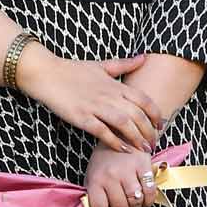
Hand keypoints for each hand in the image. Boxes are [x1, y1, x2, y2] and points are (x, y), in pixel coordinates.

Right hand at [18, 48, 164, 152]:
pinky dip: (114, 141)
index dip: (155, 114)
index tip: (161, 124)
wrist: (45, 73)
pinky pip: (102, 132)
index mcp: (114, 84)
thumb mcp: (100, 65)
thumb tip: (143, 57)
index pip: (144, 100)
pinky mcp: (81, 117)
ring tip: (143, 148)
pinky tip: (122, 149)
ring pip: (123, 124)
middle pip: (137, 115)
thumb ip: (123, 64)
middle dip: (149, 131)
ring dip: (136, 138)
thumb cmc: (71, 70)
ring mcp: (94, 107)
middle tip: (154, 142)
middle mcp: (108, 96)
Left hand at [84, 146, 160, 206]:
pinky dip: (149, 200)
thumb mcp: (93, 173)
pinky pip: (150, 192)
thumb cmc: (106, 158)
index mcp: (95, 179)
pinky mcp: (143, 167)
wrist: (120, 133)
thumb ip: (96, 192)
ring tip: (135, 202)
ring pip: (135, 201)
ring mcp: (127, 171)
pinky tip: (145, 198)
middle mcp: (110, 176)